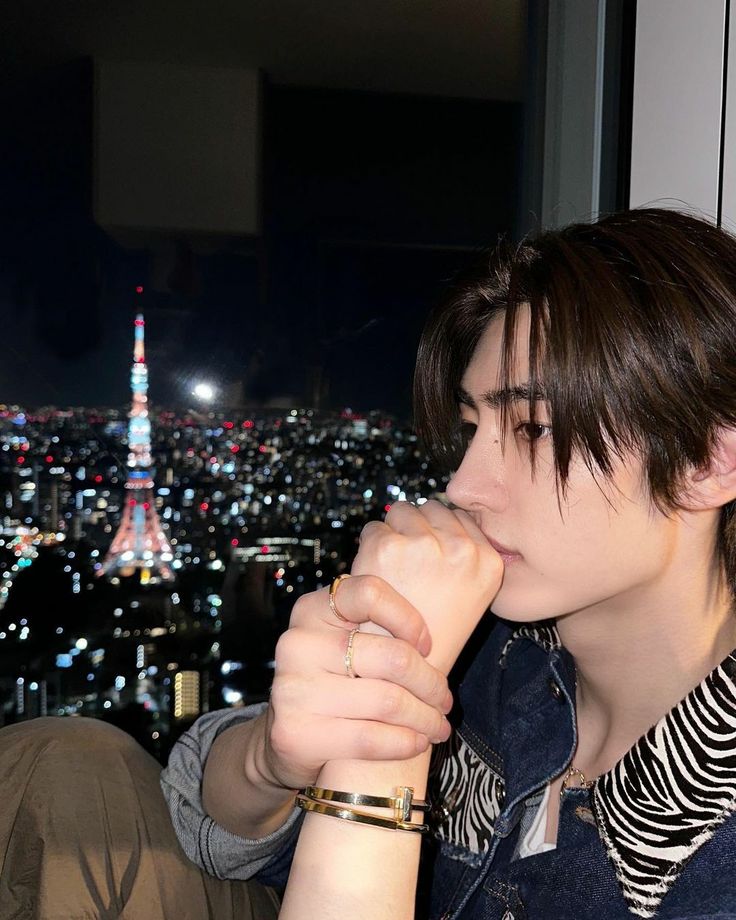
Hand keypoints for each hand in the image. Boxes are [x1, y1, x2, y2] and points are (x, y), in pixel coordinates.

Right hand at [263, 576, 453, 790]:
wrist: (289, 736)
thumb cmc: (334, 680)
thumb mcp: (344, 640)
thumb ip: (377, 626)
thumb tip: (445, 624)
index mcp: (313, 609)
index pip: (370, 593)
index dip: (408, 618)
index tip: (426, 645)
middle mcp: (298, 643)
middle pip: (392, 656)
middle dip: (431, 683)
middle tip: (445, 699)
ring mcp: (294, 689)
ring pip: (388, 701)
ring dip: (426, 718)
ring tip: (439, 725)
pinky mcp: (296, 733)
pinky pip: (370, 738)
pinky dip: (404, 742)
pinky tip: (417, 742)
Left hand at [351, 500, 502, 674]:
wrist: (405, 674)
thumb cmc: (434, 637)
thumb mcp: (468, 594)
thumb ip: (463, 555)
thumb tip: (437, 514)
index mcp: (490, 561)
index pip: (461, 516)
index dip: (439, 531)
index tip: (428, 555)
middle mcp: (462, 549)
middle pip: (432, 508)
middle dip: (418, 527)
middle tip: (408, 564)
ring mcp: (425, 545)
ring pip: (403, 512)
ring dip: (394, 532)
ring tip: (393, 570)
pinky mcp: (389, 547)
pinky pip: (375, 527)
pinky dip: (370, 547)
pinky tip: (377, 576)